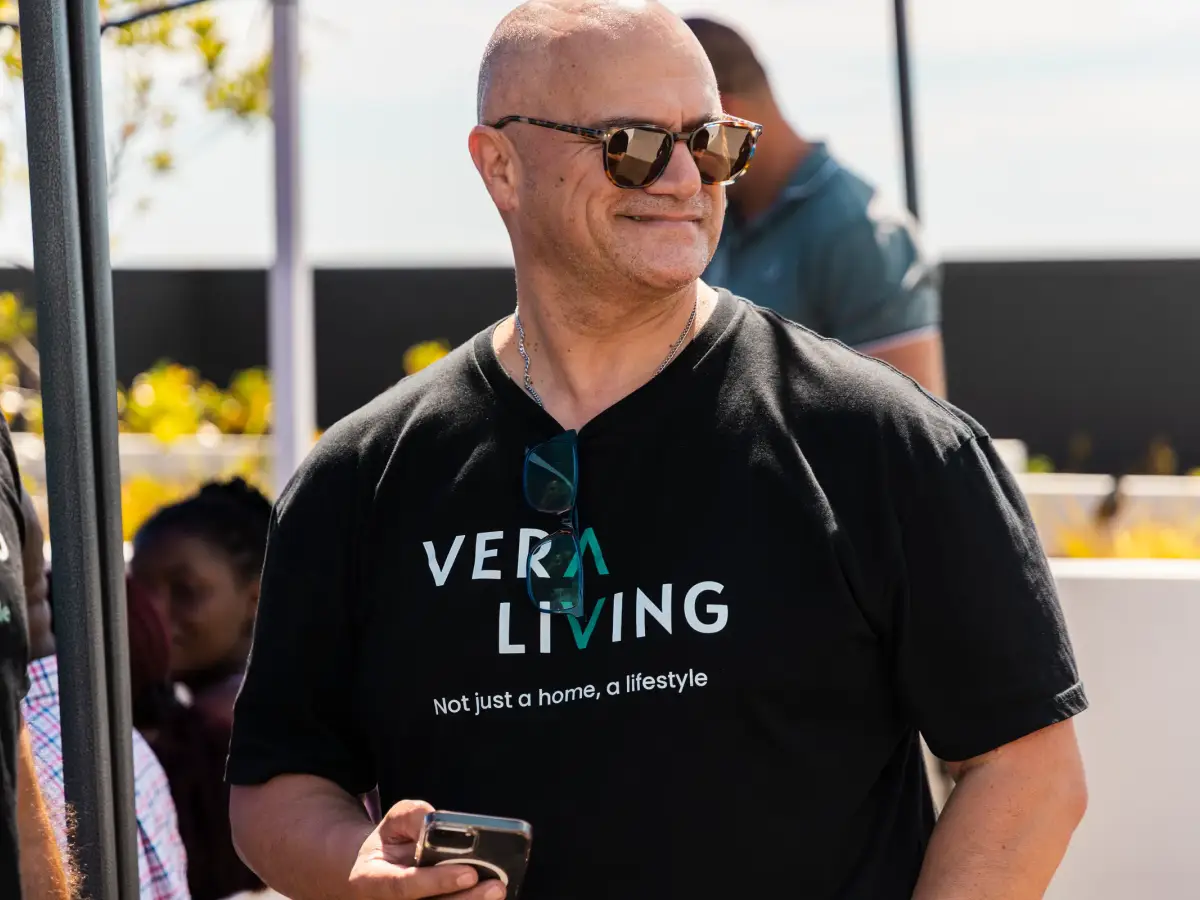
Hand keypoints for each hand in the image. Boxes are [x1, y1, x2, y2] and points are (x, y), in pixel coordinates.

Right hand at [349, 800, 505, 899]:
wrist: (373, 874)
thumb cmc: (389, 845)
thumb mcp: (391, 824)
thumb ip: (411, 817)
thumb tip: (435, 820)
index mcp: (372, 880)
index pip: (404, 885)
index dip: (437, 881)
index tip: (469, 873)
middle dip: (466, 899)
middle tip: (496, 887)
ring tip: (497, 891)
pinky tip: (487, 897)